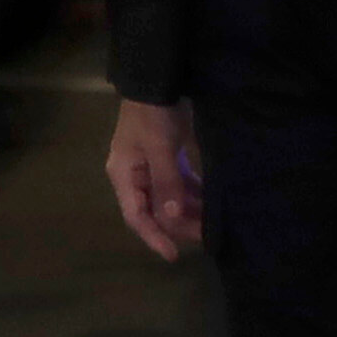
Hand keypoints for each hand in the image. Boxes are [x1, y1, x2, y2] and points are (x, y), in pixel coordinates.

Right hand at [105, 100, 205, 261]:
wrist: (158, 81)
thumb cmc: (153, 115)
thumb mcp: (160, 149)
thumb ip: (167, 183)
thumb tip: (173, 217)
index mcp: (124, 176)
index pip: (137, 216)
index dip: (154, 237)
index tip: (173, 255)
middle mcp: (136, 176)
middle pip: (156, 210)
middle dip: (179, 224)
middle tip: (206, 236)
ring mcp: (152, 168)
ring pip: (171, 198)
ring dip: (190, 210)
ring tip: (213, 223)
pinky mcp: (168, 158)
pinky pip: (180, 183)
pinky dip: (194, 193)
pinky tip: (212, 202)